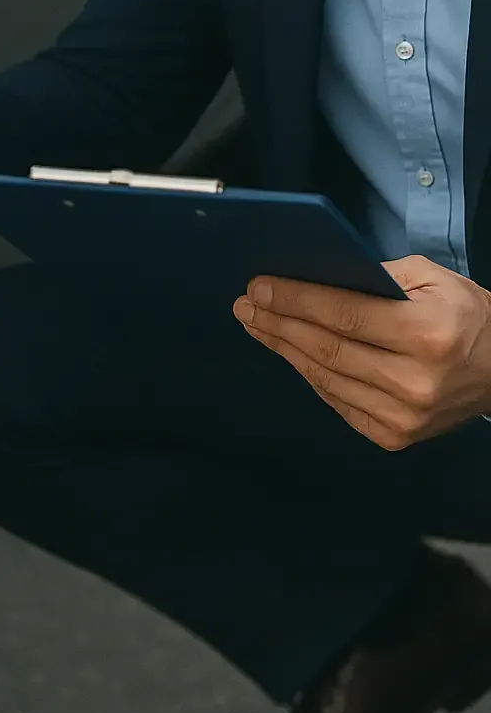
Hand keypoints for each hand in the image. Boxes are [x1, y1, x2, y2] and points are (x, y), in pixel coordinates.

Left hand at [233, 255, 490, 448]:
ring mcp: (403, 417)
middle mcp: (414, 381)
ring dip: (285, 349)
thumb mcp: (433, 278)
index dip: (296, 301)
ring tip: (257, 325)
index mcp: (427, 334)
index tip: (258, 287)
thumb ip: (378, 276)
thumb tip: (317, 275)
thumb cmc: (466, 315)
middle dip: (278, 324)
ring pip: (326, 378)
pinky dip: (310, 375)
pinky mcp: (394, 437)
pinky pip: (337, 401)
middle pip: (327, 349)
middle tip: (245, 306)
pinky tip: (290, 353)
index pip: (345, 315)